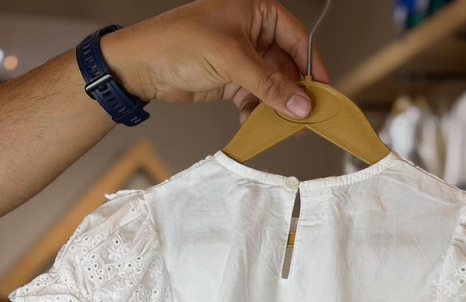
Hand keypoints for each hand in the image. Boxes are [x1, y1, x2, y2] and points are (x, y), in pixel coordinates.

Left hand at [102, 0, 330, 123]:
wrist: (142, 65)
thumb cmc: (178, 43)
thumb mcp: (231, 60)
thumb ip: (269, 84)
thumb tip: (301, 104)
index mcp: (258, 12)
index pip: (298, 40)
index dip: (312, 67)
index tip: (323, 94)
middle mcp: (253, 33)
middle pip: (287, 67)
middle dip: (292, 93)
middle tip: (302, 117)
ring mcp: (242, 58)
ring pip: (272, 86)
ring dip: (273, 107)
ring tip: (275, 124)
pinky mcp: (231, 80)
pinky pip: (254, 98)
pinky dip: (255, 113)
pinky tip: (249, 122)